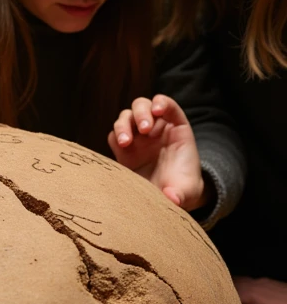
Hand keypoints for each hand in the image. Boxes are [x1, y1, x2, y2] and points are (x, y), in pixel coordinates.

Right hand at [108, 94, 205, 210]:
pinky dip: (115, 137)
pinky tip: (120, 148)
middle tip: (144, 129)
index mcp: (175, 130)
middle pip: (143, 106)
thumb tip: (172, 199)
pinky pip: (114, 135)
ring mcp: (137, 138)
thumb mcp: (187, 192)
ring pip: (126, 117)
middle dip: (141, 112)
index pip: (168, 106)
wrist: (167, 200)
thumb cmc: (182, 189)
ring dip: (124, 125)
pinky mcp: (123, 150)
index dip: (162, 103)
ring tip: (125, 142)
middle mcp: (154, 130)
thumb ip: (181, 194)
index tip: (158, 111)